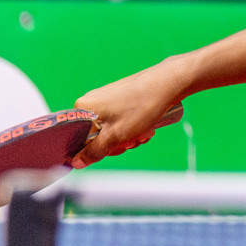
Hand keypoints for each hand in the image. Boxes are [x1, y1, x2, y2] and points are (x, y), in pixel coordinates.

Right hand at [69, 57, 191, 168]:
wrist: (169, 83)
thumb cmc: (142, 106)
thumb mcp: (116, 136)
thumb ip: (94, 151)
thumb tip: (76, 163)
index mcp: (83, 107)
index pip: (80, 139)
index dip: (98, 149)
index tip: (114, 148)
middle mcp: (92, 101)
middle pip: (97, 135)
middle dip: (117, 143)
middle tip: (133, 140)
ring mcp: (107, 98)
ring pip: (113, 129)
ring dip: (129, 136)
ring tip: (144, 131)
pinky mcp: (121, 97)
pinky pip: (121, 120)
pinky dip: (133, 127)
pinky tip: (147, 126)